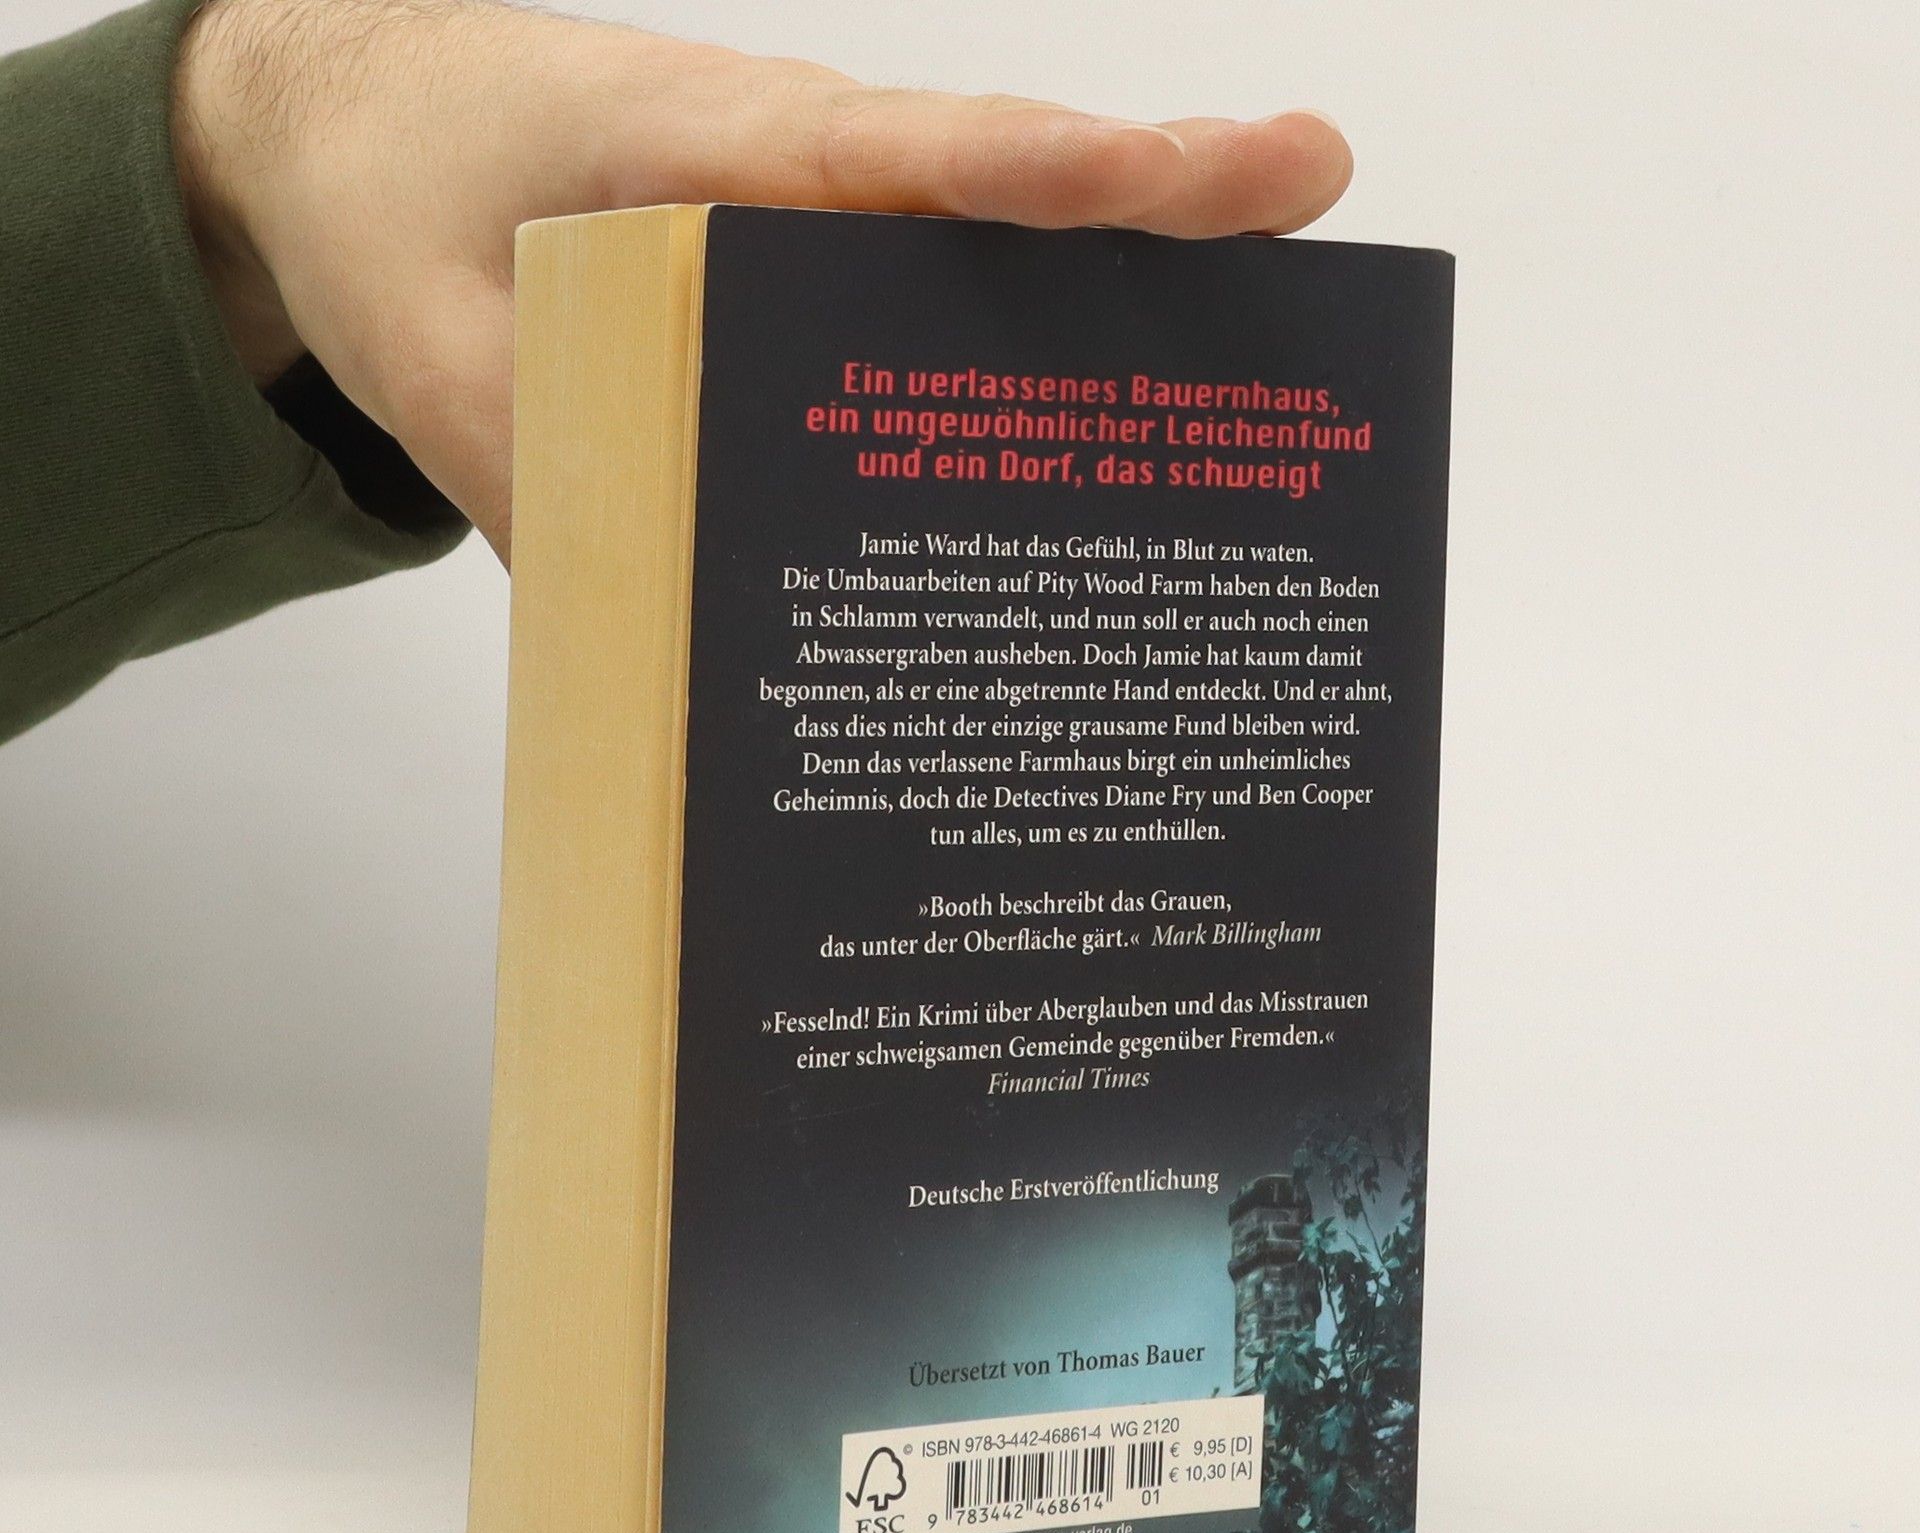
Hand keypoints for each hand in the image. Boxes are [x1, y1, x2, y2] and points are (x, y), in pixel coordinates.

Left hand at [173, 0, 1352, 558]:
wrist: (358, 135)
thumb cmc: (401, 204)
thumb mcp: (438, 347)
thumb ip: (546, 479)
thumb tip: (674, 656)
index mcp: (720, 151)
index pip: (921, 154)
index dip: (1066, 174)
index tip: (1212, 178)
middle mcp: (806, 183)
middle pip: (1008, 205)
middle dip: (1162, 227)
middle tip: (1316, 236)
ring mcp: (821, 238)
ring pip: (987, 278)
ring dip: (1110, 334)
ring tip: (1248, 427)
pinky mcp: (808, 297)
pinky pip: (921, 337)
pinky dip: (1000, 399)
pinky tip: (1050, 510)